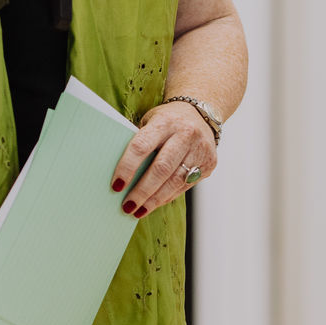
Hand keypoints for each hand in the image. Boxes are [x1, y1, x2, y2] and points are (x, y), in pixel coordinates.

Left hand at [110, 101, 217, 218]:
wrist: (200, 114)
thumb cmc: (167, 121)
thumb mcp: (150, 122)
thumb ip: (140, 143)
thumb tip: (122, 176)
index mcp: (165, 121)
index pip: (142, 146)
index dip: (127, 167)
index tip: (116, 186)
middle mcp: (186, 133)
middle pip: (161, 168)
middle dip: (142, 191)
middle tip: (127, 206)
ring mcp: (200, 149)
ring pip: (175, 181)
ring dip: (155, 200)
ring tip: (139, 210)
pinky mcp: (209, 163)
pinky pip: (185, 185)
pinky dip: (168, 196)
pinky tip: (156, 202)